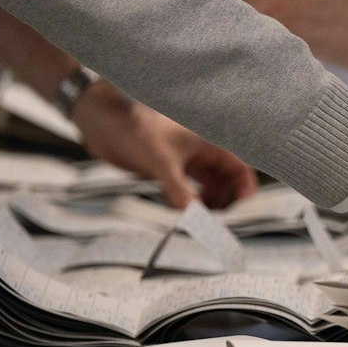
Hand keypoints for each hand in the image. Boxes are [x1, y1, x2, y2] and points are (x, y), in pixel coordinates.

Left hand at [72, 81, 258, 207]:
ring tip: (198, 220)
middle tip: (217, 222)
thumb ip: (179, 191)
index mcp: (208, 143)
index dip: (244, 190)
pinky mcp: (170, 169)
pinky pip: (188, 191)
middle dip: (225, 202)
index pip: (238, 168)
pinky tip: (181, 213)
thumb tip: (194, 218)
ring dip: (206, 206)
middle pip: (226, 182)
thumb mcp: (161, 162)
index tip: (240, 211)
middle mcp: (201, 152)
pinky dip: (188, 203)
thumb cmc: (136, 130)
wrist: (104, 124)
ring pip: (208, 188)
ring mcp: (186, 161)